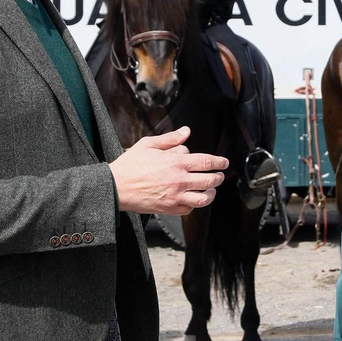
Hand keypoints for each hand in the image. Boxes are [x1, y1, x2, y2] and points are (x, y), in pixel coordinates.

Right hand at [108, 127, 227, 215]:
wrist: (116, 187)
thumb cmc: (131, 164)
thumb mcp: (149, 144)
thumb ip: (171, 138)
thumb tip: (186, 131)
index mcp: (176, 162)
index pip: (207, 162)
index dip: (219, 162)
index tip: (224, 162)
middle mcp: (179, 180)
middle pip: (210, 180)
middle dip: (219, 177)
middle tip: (220, 176)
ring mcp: (175, 196)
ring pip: (204, 198)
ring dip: (211, 194)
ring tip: (211, 190)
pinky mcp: (169, 208)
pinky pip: (189, 209)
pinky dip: (195, 204)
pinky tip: (194, 198)